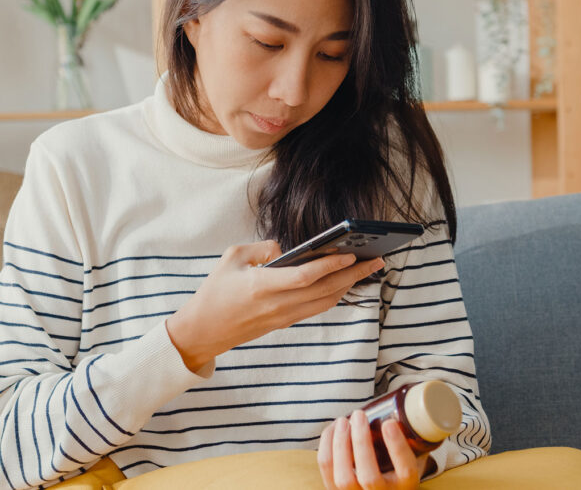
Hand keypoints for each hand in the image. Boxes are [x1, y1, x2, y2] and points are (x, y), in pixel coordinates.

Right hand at [166, 240, 382, 371]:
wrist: (203, 331)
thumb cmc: (215, 291)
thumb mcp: (232, 257)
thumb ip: (262, 248)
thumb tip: (287, 250)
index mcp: (262, 286)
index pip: (305, 276)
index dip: (331, 265)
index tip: (351, 254)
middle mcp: (277, 304)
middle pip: (325, 290)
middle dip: (354, 275)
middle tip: (377, 261)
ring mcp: (283, 317)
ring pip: (325, 302)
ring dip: (349, 286)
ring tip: (366, 270)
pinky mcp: (284, 323)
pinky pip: (316, 308)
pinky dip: (334, 295)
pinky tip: (343, 283)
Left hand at [317, 409, 430, 489]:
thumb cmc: (396, 467)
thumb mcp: (413, 457)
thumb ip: (410, 438)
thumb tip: (406, 403)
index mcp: (407, 487)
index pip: (406, 470)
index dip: (397, 446)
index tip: (389, 423)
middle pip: (369, 477)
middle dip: (361, 442)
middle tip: (359, 414)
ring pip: (344, 478)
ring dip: (340, 444)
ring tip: (343, 420)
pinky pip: (327, 472)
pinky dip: (326, 447)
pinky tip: (333, 430)